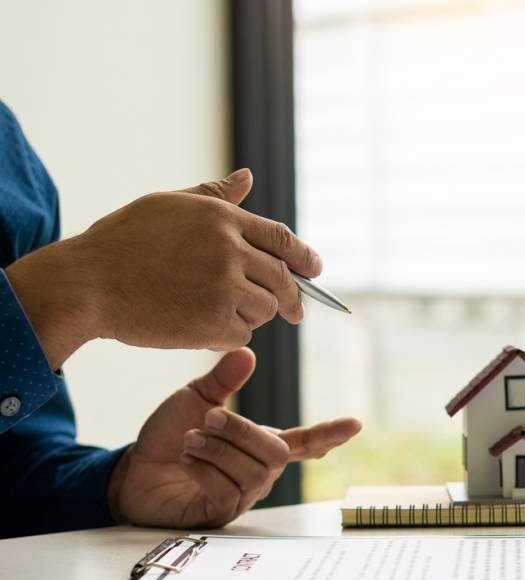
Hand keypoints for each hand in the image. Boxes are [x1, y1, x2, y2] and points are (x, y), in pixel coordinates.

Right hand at [5, 169, 320, 368]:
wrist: (87, 284)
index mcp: (222, 218)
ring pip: (266, 308)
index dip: (304, 256)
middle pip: (282, 278)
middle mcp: (229, 250)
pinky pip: (242, 333)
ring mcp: (224, 287)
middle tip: (297, 311)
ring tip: (223, 312)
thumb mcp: (168, 205)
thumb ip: (214, 195)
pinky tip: (205, 327)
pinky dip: (230, 334)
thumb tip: (248, 177)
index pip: (281, 239)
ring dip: (253, 315)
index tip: (315, 269)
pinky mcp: (213, 321)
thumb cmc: (122, 242)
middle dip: (294, 297)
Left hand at [108, 348, 360, 527]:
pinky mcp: (221, 512)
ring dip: (217, 450)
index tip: (355, 424)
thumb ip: (223, 380)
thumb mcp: (195, 400)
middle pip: (276, 454)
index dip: (330, 434)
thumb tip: (248, 353)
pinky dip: (205, 469)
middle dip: (242, 432)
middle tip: (207, 420)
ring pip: (253, 472)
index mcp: (260, 444)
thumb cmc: (169, 437)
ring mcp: (242, 495)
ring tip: (189, 441)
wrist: (133, 472)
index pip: (304, 442)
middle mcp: (258, 472)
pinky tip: (186, 461)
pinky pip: (229, 491)